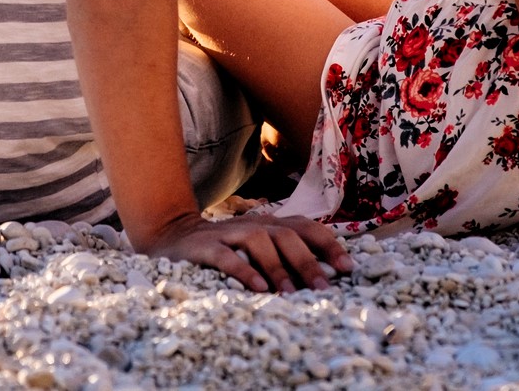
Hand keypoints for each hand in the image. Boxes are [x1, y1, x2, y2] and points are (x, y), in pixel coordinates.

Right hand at [144, 212, 353, 293]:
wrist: (171, 237)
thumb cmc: (224, 249)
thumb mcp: (256, 249)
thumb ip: (283, 258)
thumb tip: (321, 279)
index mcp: (269, 225)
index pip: (305, 227)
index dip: (328, 244)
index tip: (348, 267)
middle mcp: (252, 224)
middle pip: (287, 234)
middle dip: (308, 261)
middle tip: (324, 288)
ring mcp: (227, 232)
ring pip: (259, 240)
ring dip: (277, 267)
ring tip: (290, 293)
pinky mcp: (203, 247)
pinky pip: (226, 255)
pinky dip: (243, 270)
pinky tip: (257, 288)